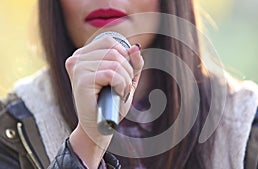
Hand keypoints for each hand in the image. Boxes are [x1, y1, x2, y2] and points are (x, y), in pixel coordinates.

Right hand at [66, 36, 142, 167]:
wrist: (100, 126)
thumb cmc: (112, 102)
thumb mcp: (126, 78)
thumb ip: (132, 62)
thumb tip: (136, 47)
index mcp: (83, 55)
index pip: (110, 42)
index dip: (124, 57)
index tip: (122, 75)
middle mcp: (77, 58)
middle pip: (115, 52)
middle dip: (128, 71)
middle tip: (121, 88)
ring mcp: (77, 68)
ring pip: (115, 63)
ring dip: (126, 80)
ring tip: (118, 92)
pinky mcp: (82, 80)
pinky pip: (112, 74)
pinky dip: (121, 85)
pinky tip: (115, 94)